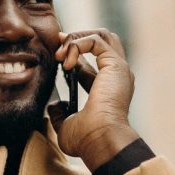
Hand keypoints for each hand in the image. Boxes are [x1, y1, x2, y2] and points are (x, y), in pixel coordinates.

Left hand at [48, 29, 139, 171]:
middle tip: (58, 45)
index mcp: (109, 89)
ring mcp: (119, 69)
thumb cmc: (86, 139)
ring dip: (76, 39)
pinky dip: (77, 44)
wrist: (99, 139)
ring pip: (101, 35)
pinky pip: (96, 40)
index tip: (57, 54)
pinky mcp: (115, 64)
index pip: (91, 63)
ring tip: (60, 53)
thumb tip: (55, 106)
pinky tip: (67, 60)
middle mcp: (117, 76)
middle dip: (77, 38)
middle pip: (102, 41)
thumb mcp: (67, 126)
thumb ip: (61, 113)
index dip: (73, 54)